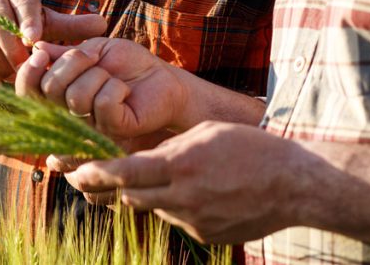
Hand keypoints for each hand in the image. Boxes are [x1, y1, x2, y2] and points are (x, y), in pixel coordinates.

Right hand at [0, 0, 105, 84]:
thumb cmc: (16, 25)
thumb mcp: (43, 23)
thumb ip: (70, 27)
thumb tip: (104, 25)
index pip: (23, 1)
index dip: (29, 20)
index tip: (34, 39)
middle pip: (0, 25)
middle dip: (14, 51)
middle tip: (27, 71)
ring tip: (14, 78)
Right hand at [15, 37, 187, 138]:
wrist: (162, 77)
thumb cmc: (128, 64)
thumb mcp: (93, 50)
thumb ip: (64, 54)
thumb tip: (35, 47)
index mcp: (59, 96)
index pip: (28, 92)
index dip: (28, 73)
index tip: (41, 54)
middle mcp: (69, 115)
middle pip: (50, 90)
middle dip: (73, 63)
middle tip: (95, 58)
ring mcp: (89, 126)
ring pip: (76, 97)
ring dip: (99, 75)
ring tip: (115, 79)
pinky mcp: (112, 131)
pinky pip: (102, 104)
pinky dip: (116, 88)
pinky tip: (125, 93)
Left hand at [65, 122, 299, 243]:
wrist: (294, 184)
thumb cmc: (250, 148)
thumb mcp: (205, 134)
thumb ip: (169, 149)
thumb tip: (142, 163)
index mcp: (180, 165)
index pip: (125, 172)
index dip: (95, 173)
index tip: (75, 171)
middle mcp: (182, 196)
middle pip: (130, 196)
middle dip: (108, 187)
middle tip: (86, 178)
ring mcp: (194, 221)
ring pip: (155, 208)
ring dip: (150, 195)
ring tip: (166, 177)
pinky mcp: (205, 236)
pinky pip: (179, 220)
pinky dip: (180, 207)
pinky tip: (204, 193)